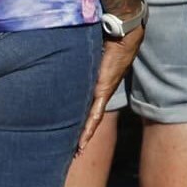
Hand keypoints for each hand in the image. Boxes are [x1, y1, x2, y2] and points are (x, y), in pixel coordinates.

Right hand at [80, 26, 141, 152]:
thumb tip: (63, 57)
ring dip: (83, 136)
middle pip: (88, 117)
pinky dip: (88, 129)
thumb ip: (78, 60)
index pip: (88, 108)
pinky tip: (82, 142)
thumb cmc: (106, 39)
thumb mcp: (89, 55)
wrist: (123, 34)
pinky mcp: (102, 91)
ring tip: (76, 151)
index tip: (75, 136)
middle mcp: (100, 92)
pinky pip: (94, 115)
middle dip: (81, 133)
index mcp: (98, 85)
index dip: (82, 122)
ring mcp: (102, 93)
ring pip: (91, 120)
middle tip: (73, 151)